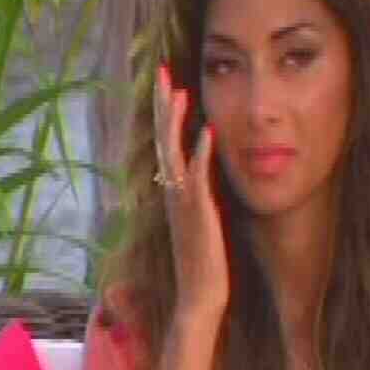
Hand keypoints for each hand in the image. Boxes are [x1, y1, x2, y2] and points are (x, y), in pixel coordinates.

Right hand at [153, 65, 228, 325]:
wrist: (199, 297)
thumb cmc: (202, 264)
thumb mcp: (197, 223)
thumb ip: (196, 198)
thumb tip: (199, 178)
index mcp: (172, 194)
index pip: (164, 145)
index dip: (163, 115)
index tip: (167, 86)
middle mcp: (172, 194)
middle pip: (161, 140)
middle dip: (161, 106)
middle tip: (162, 72)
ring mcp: (182, 203)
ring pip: (173, 154)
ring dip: (175, 121)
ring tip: (179, 91)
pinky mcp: (198, 214)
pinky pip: (197, 178)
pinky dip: (201, 153)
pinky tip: (207, 131)